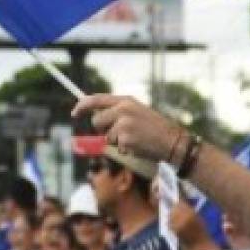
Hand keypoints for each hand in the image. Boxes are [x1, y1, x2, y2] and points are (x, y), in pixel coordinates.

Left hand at [72, 95, 187, 162]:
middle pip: (97, 121)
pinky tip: (139, 146)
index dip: (82, 106)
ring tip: (136, 139)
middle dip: (103, 130)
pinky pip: (116, 147)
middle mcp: (123, 109)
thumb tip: (98, 118)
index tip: (74, 113)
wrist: (174, 142)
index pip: (96, 99)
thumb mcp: (139, 112)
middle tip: (119, 134)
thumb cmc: (157, 130)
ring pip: (106, 137)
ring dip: (117, 142)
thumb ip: (119, 112)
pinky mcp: (126, 138)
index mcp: (126, 100)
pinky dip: (126, 149)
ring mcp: (124, 124)